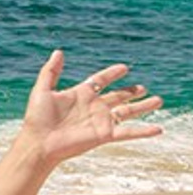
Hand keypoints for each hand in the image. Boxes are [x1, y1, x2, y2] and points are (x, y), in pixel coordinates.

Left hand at [22, 50, 161, 167]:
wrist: (38, 143)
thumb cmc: (37, 119)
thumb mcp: (42, 91)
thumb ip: (51, 71)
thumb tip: (58, 51)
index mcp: (80, 94)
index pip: (100, 80)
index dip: (112, 74)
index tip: (124, 68)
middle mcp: (93, 107)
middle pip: (118, 97)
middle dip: (130, 92)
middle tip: (143, 88)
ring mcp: (101, 121)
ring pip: (128, 112)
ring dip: (143, 107)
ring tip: (158, 101)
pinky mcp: (104, 135)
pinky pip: (129, 132)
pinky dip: (144, 131)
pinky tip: (158, 129)